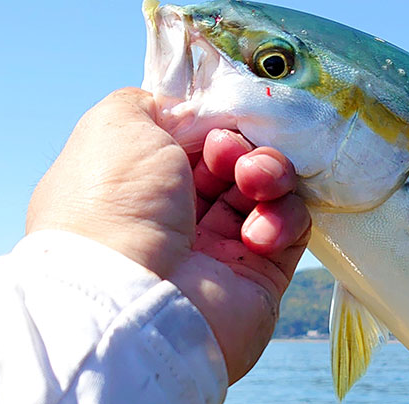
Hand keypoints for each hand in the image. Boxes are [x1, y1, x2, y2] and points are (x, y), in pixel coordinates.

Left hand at [26, 88, 310, 382]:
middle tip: (230, 155)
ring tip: (255, 183)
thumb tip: (196, 115)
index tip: (212, 126)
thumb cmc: (117, 203)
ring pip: (269, 191)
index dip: (211, 124)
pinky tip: (257, 234)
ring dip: (269, 174)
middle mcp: (178, 217)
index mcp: (138, 183)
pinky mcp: (261, 277)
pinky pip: (292, 230)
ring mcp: (221, 250)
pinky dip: (284, 218)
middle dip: (242, 148)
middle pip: (234, 162)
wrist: (132, 296)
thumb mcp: (120, 123)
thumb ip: (158, 103)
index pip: (193, 141)